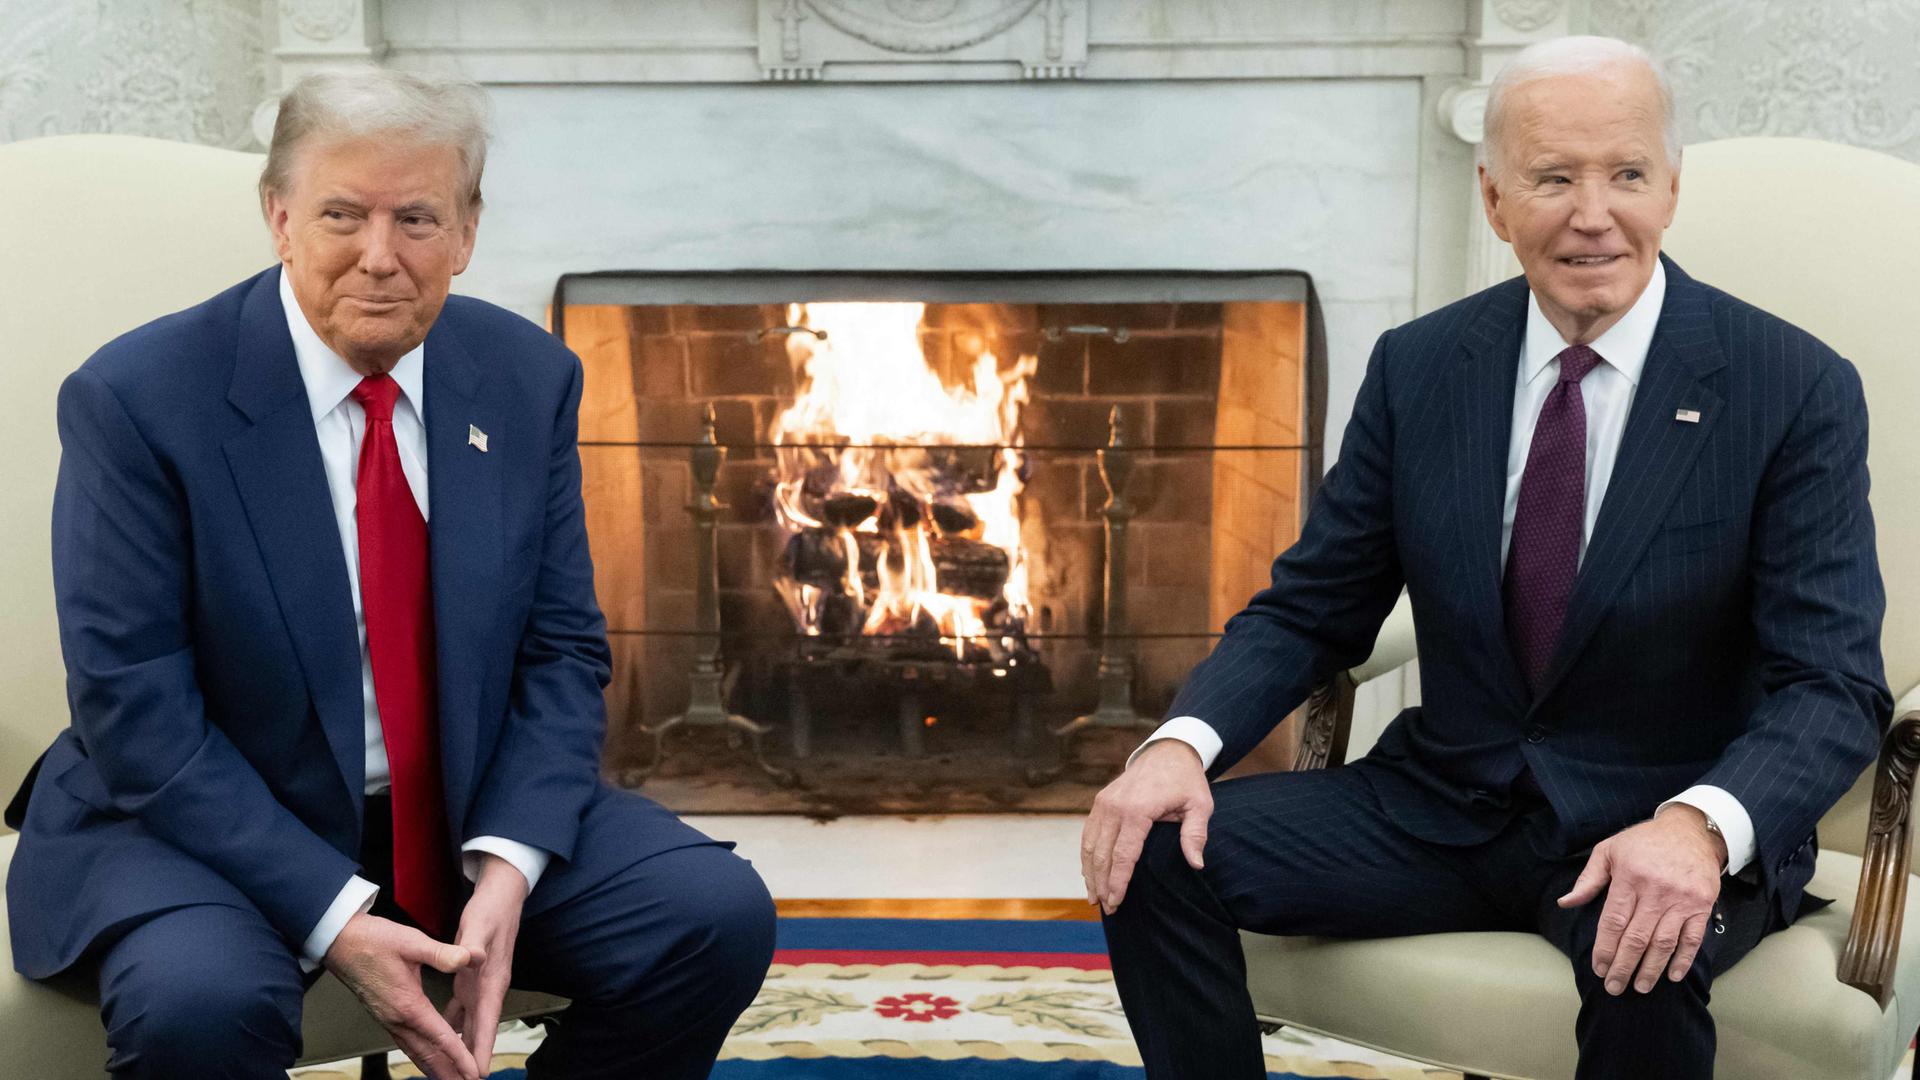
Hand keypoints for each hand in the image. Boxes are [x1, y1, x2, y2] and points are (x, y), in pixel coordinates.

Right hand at [325, 913, 478, 1079]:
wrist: (340, 942)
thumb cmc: (374, 940)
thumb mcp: (412, 941)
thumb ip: (443, 953)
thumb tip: (471, 958)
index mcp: (408, 1005)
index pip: (439, 1037)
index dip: (459, 1056)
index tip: (474, 1071)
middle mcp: (397, 1019)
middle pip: (428, 1054)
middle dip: (449, 1072)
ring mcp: (388, 1020)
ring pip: (416, 1052)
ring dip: (435, 1069)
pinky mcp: (384, 1016)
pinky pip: (407, 1044)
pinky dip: (421, 1056)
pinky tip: (428, 1059)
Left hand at [445, 854, 527, 1074]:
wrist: (502, 896)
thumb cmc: (491, 910)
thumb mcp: (479, 924)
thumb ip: (473, 944)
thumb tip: (473, 958)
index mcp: (491, 979)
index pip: (487, 1021)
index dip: (482, 1048)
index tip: (477, 1073)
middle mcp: (489, 988)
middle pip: (480, 1031)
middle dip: (472, 1058)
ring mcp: (481, 986)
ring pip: (471, 1025)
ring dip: (463, 1047)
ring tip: (452, 1069)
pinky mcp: (472, 980)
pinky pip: (462, 1012)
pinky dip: (454, 1028)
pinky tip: (444, 1038)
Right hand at [1081, 739, 1212, 914]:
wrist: (1168, 751)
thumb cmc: (1186, 781)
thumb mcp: (1200, 805)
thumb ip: (1195, 834)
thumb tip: (1196, 864)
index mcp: (1137, 809)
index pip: (1123, 855)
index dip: (1118, 882)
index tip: (1116, 903)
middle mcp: (1114, 807)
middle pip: (1102, 855)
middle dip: (1102, 884)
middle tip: (1107, 909)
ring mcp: (1104, 803)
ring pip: (1090, 846)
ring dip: (1090, 874)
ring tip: (1094, 898)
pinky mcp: (1100, 802)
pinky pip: (1089, 834)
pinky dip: (1087, 856)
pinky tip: (1090, 874)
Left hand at [1558, 804, 1726, 994]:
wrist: (1690, 831)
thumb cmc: (1643, 842)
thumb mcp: (1609, 850)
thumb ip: (1588, 879)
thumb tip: (1566, 903)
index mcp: (1629, 877)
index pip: (1613, 921)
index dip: (1605, 948)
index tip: (1599, 968)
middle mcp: (1656, 891)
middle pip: (1637, 937)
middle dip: (1623, 966)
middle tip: (1614, 987)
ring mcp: (1681, 899)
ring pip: (1664, 942)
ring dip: (1651, 969)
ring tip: (1640, 987)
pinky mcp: (1701, 905)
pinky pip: (1692, 938)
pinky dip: (1683, 959)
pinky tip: (1672, 976)